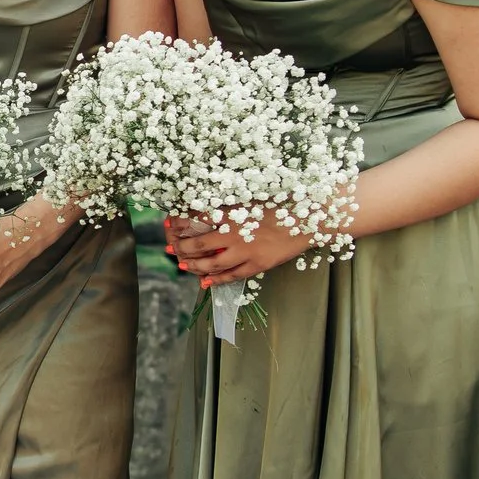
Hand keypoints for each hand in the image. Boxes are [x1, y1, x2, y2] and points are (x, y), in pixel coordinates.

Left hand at [165, 214, 308, 287]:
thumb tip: (207, 207)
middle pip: (199, 244)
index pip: (197, 219)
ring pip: (212, 263)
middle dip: (181, 246)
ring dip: (194, 265)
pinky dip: (216, 279)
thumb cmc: (282, 203)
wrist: (309, 219)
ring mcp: (246, 251)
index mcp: (233, 213)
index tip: (169, 222)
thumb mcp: (252, 197)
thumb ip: (230, 204)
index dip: (180, 223)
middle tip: (169, 246)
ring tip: (181, 264)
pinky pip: (232, 276)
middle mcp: (236, 234)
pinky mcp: (258, 264)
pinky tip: (203, 281)